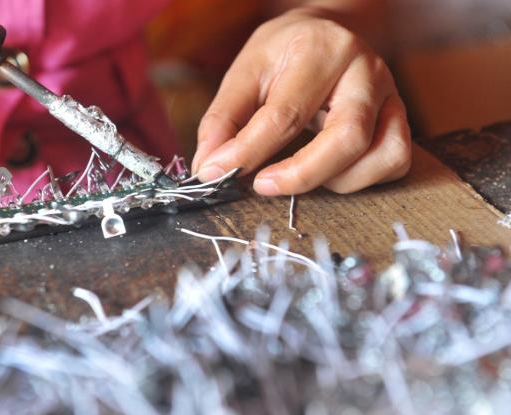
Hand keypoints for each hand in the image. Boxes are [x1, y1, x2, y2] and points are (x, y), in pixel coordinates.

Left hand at [192, 8, 410, 195]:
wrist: (329, 32)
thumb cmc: (285, 54)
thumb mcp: (246, 72)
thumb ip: (224, 119)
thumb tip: (209, 167)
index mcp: (320, 50)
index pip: (285, 114)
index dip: (249, 152)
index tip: (219, 174)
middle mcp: (365, 70)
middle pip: (348, 138)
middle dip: (301, 176)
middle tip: (262, 186)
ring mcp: (391, 95)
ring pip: (381, 155)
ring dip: (335, 181)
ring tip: (300, 172)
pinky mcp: (401, 118)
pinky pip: (395, 162)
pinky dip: (362, 179)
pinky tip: (331, 170)